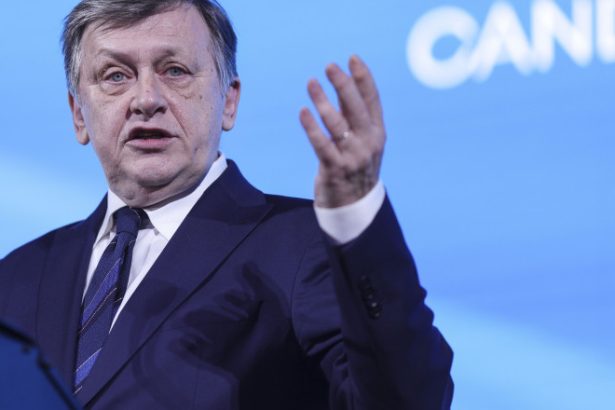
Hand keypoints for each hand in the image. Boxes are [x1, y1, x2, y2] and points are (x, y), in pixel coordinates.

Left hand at [300, 55, 385, 208]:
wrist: (354, 205)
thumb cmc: (355, 166)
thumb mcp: (362, 140)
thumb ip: (353, 116)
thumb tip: (343, 83)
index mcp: (377, 132)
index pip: (372, 100)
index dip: (363, 77)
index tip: (352, 58)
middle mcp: (368, 143)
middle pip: (356, 108)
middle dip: (343, 84)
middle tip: (330, 66)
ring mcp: (353, 156)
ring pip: (337, 124)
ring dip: (322, 101)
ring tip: (311, 83)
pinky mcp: (335, 169)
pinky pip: (321, 144)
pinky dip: (311, 127)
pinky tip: (303, 111)